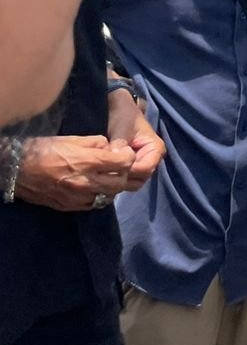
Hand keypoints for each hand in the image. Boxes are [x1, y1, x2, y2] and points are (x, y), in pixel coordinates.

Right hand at [14, 136, 136, 211]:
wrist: (18, 170)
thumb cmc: (46, 149)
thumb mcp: (74, 138)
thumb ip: (98, 143)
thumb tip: (112, 149)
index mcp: (89, 162)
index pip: (124, 163)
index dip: (128, 157)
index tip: (124, 153)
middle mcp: (86, 182)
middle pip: (120, 182)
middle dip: (124, 173)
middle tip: (118, 166)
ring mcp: (78, 197)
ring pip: (109, 196)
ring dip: (113, 187)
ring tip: (107, 177)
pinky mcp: (69, 206)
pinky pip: (94, 205)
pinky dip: (99, 196)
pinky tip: (95, 188)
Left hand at [107, 91, 164, 191]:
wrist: (120, 110)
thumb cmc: (124, 116)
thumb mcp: (121, 129)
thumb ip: (119, 145)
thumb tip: (114, 159)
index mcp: (156, 149)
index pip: (145, 169)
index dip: (129, 171)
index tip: (111, 168)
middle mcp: (152, 160)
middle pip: (140, 179)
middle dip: (123, 178)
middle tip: (105, 173)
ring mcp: (142, 164)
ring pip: (133, 182)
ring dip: (119, 180)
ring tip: (103, 173)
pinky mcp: (133, 167)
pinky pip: (126, 179)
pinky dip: (116, 179)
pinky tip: (104, 173)